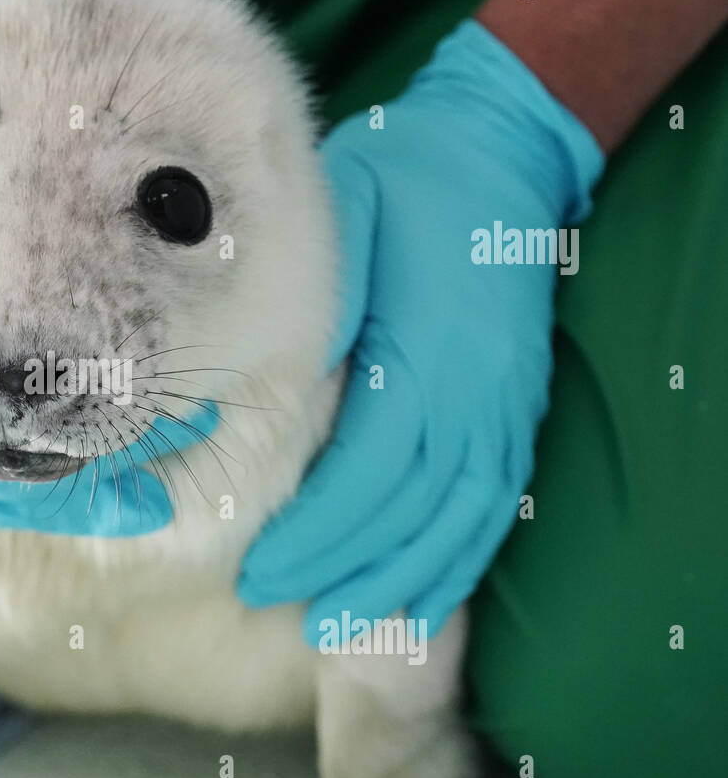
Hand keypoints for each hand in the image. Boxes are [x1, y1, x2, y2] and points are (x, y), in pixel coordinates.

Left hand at [237, 20, 604, 643]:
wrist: (501, 149)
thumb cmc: (404, 182)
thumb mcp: (340, 222)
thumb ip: (314, 308)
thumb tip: (258, 386)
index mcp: (429, 349)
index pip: (370, 470)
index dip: (316, 531)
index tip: (258, 569)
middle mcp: (479, 392)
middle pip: (413, 510)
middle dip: (344, 569)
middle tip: (275, 604)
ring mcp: (508, 404)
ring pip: (460, 521)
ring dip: (401, 581)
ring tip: (342, 628)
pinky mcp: (517, 408)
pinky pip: (494, 503)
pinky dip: (457, 558)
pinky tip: (419, 595)